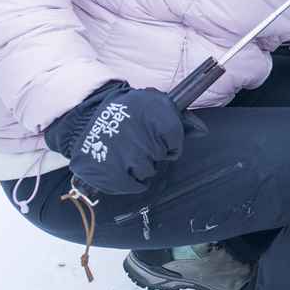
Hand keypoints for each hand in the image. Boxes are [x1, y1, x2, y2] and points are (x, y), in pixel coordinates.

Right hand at [44, 82, 205, 194]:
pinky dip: (132, 183)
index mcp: (155, 115)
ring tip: (127, 153)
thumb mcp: (154, 103)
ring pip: (147, 171)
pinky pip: (132, 186)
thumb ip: (180, 118)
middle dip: (152, 152)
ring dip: (140, 166)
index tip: (159, 139)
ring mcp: (125, 155)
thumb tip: (202, 132)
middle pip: (159, 157)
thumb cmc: (127, 111)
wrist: (86, 118)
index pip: (174, 141)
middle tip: (137, 142)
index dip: (169, 143)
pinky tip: (127, 172)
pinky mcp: (110, 172)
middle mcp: (142, 135)